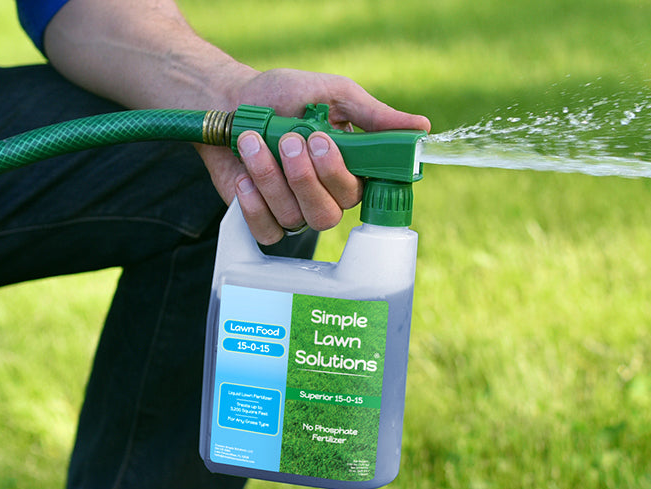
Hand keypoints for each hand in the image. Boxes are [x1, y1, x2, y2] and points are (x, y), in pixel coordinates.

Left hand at [198, 68, 430, 243]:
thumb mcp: (331, 94)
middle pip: (329, 212)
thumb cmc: (282, 96)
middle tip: (288, 139)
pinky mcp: (264, 220)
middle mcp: (326, 195)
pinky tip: (245, 177)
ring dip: (271, 178)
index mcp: (350, 168)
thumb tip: (422, 126)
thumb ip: (373, 114)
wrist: (228, 104)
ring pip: (296, 218)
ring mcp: (295, 210)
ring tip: (253, 142)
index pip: (362, 190)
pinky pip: (267, 232)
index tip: (323, 142)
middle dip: (304, 175)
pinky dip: (254, 205)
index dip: (341, 174)